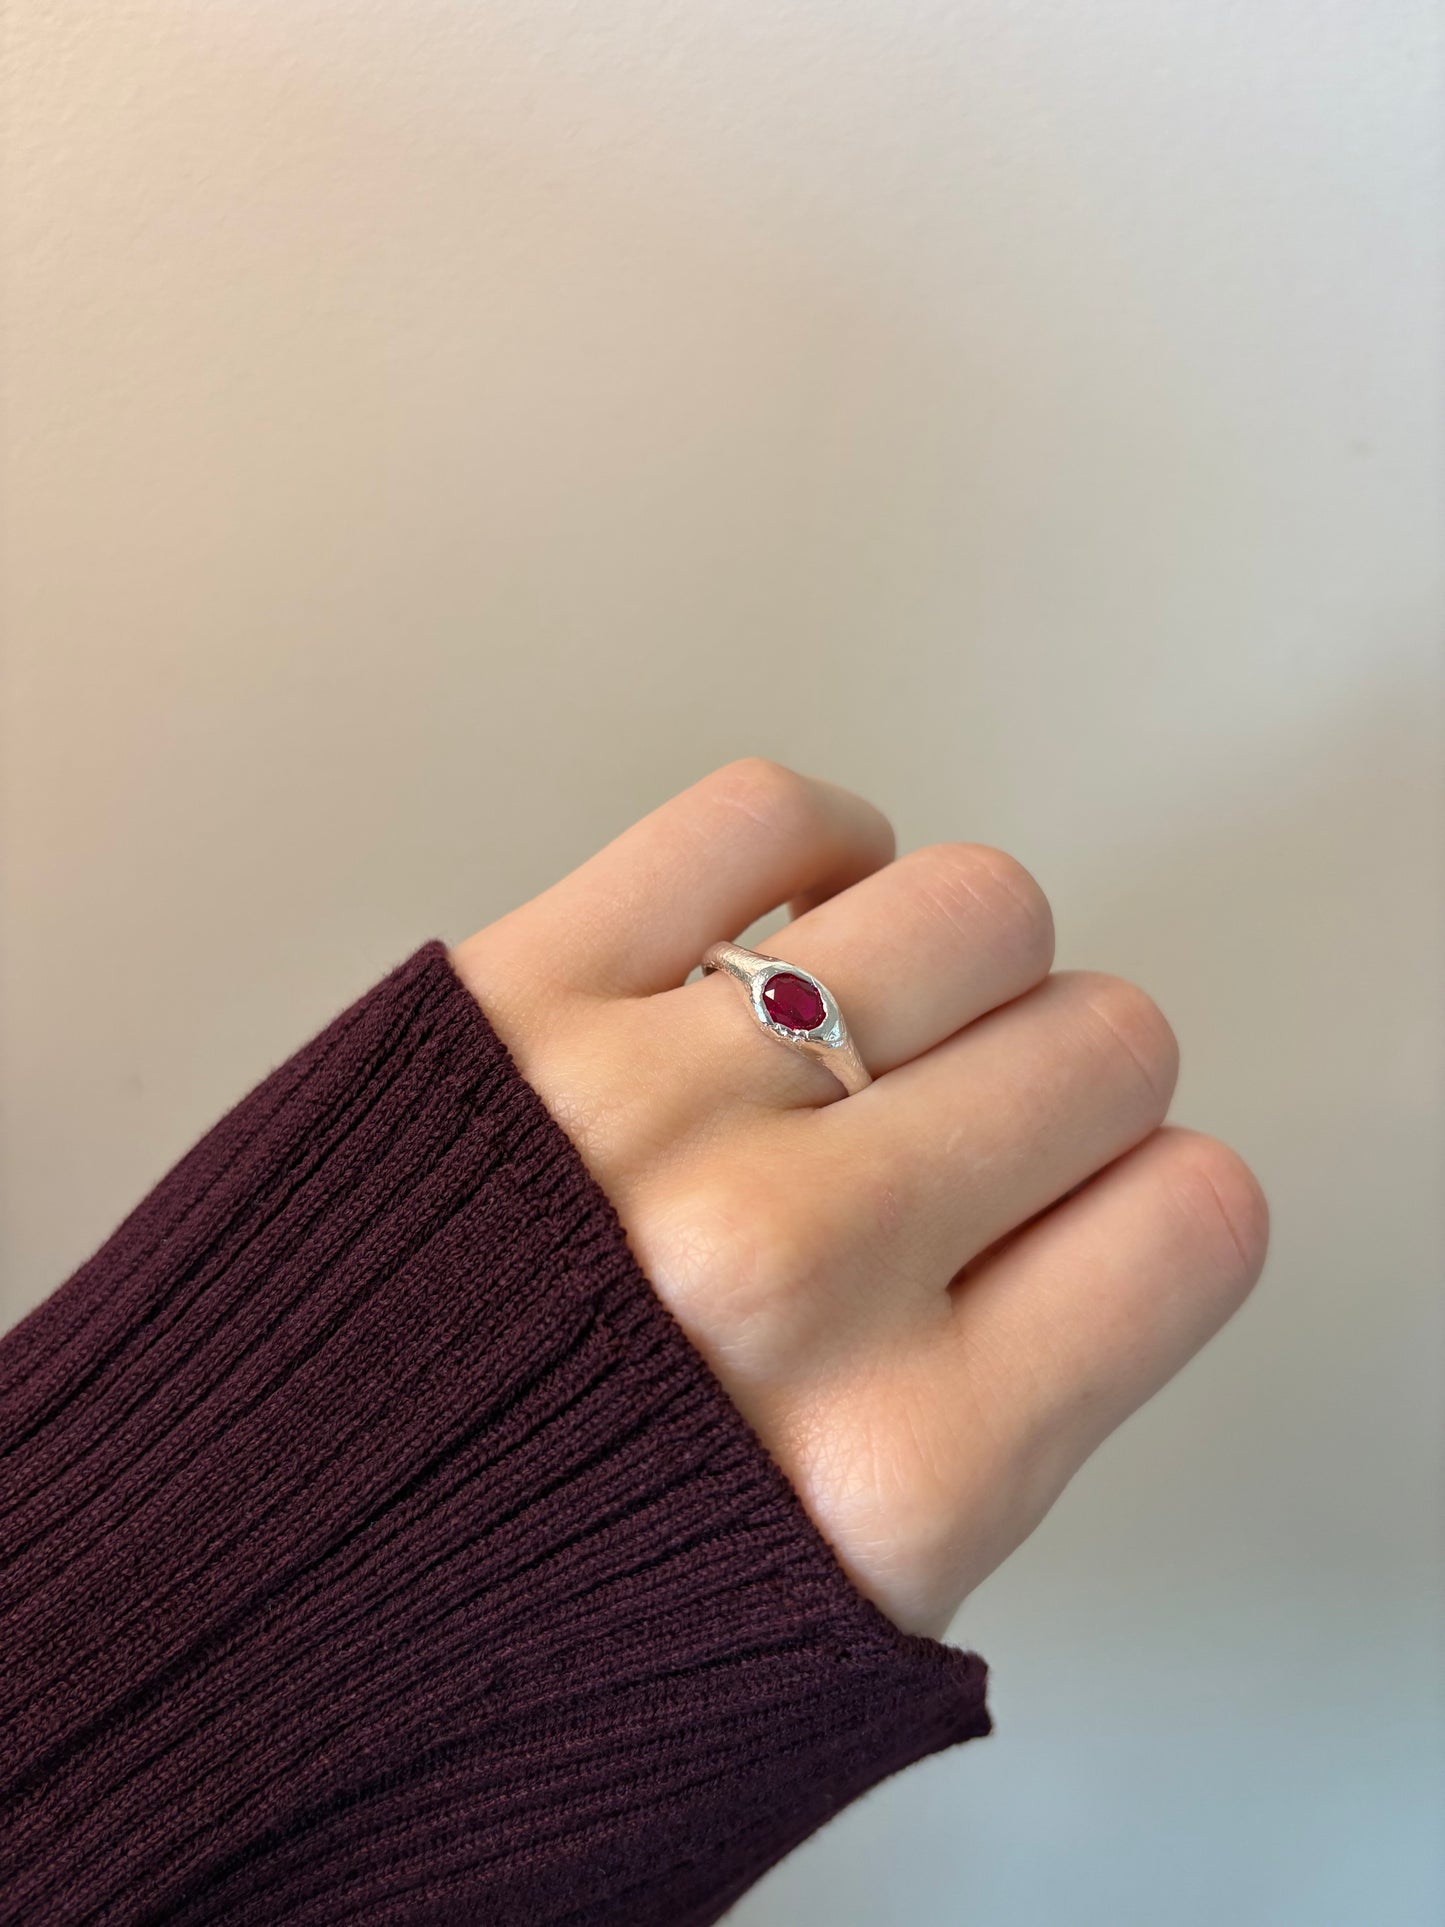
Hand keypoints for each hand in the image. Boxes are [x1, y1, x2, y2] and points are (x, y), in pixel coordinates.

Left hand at [451, 760, 1267, 1637]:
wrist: (223, 1603)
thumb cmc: (511, 1632)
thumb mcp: (827, 1643)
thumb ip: (993, 1441)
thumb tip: (1072, 1245)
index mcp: (908, 1475)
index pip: (1190, 1216)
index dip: (1149, 1203)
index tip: (1086, 1212)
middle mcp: (795, 1277)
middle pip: (1099, 1044)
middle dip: (1059, 1087)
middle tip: (966, 1136)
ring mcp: (651, 1113)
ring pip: (971, 909)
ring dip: (960, 969)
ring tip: (873, 1035)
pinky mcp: (514, 997)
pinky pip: (762, 819)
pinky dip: (818, 847)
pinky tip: (794, 924)